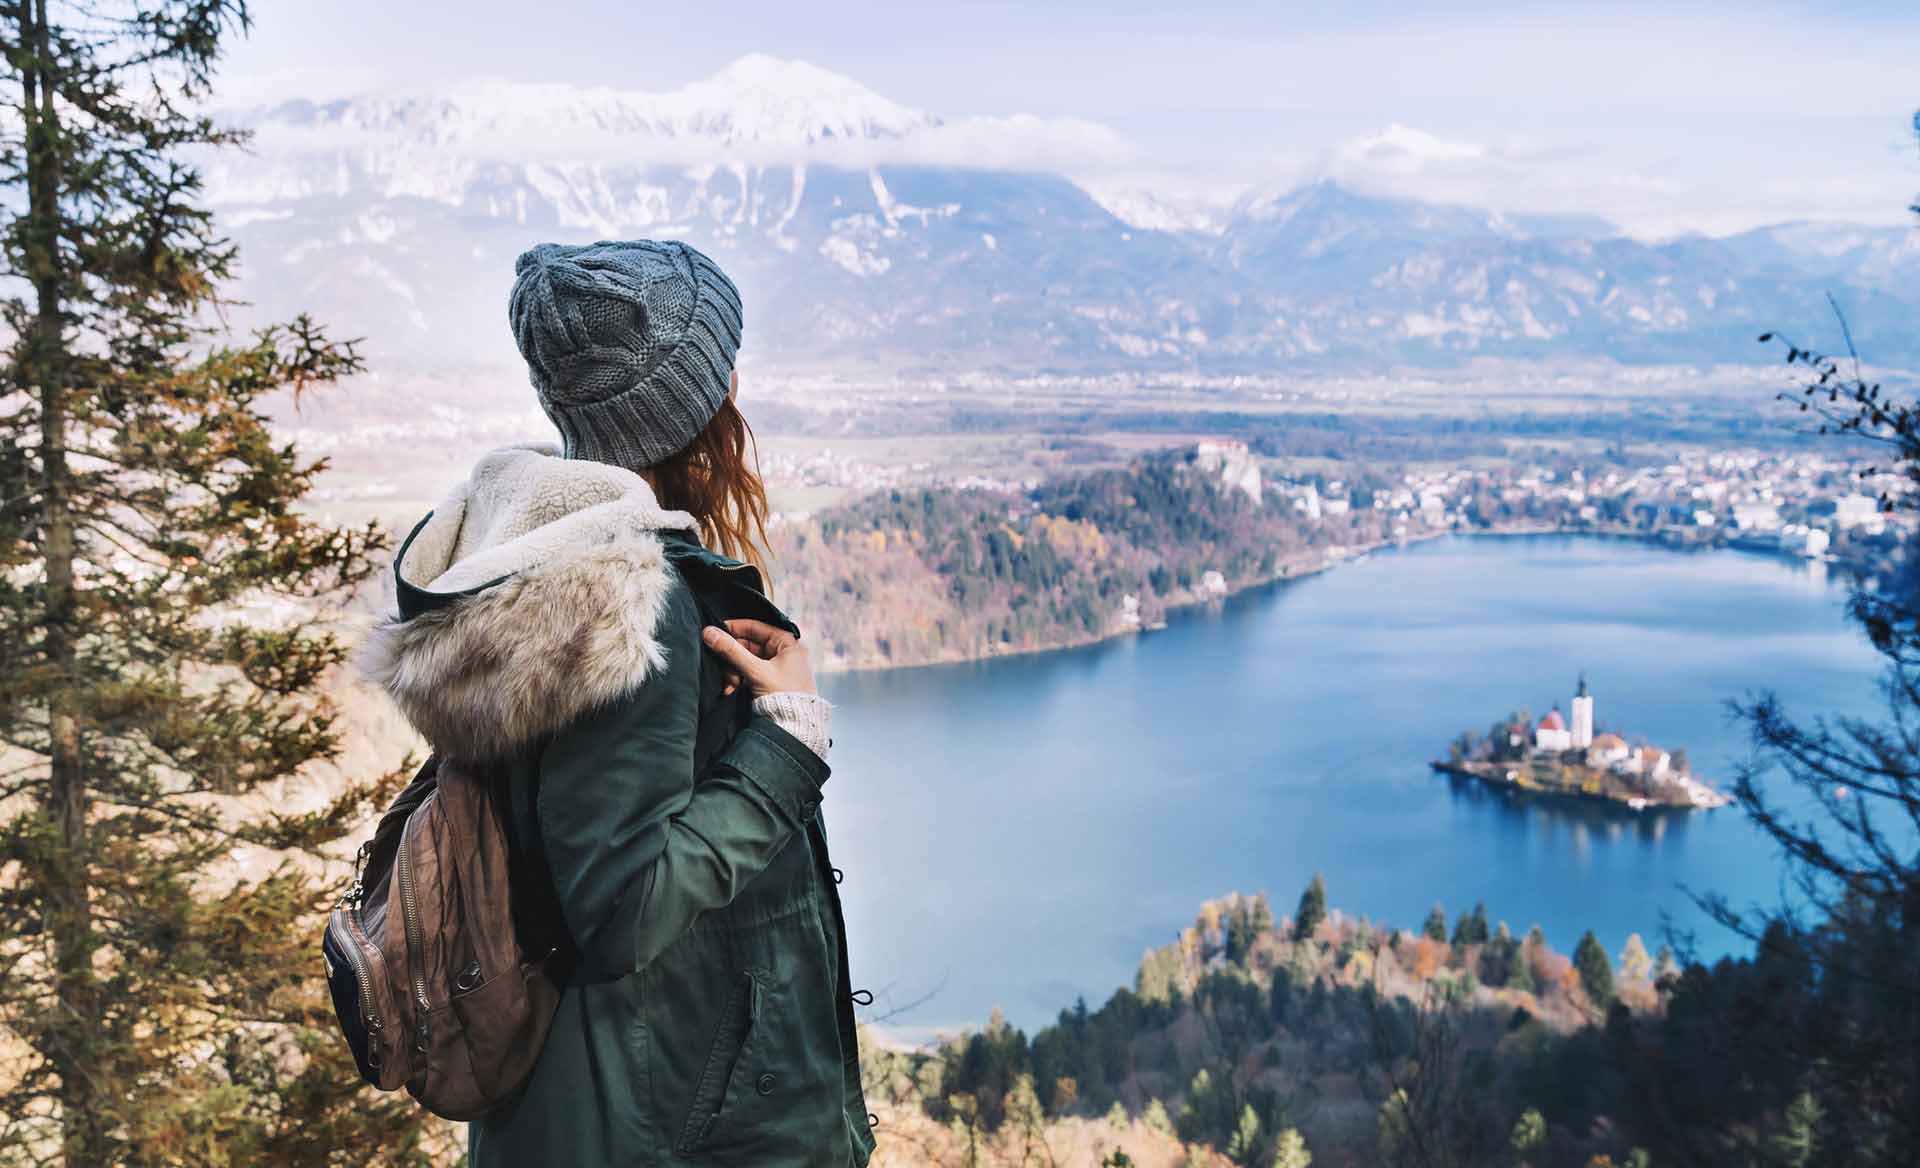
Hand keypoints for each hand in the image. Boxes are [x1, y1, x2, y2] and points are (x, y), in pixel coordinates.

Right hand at [701, 619, 816, 698]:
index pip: (756, 627)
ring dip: (733, 672)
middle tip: (721, 666)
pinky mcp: (768, 682)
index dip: (734, 628)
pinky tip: (731, 691)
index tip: (716, 632)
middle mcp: (782, 653)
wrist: (794, 726)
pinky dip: (737, 681)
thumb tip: (709, 633)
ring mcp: (775, 668)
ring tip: (731, 685)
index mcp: (787, 644)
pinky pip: (746, 674)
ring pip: (744, 661)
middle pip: (747, 646)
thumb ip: (732, 651)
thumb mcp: (756, 671)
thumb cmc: (784, 696)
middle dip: (732, 659)